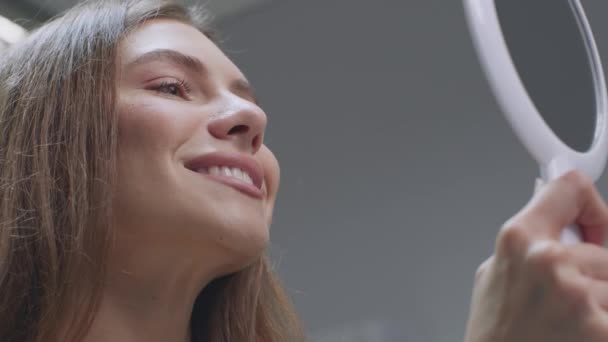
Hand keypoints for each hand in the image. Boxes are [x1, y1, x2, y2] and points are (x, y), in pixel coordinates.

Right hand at [465, 171, 607, 341]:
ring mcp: (579, 298)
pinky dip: (601, 325)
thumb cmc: (496, 338)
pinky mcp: (601, 330)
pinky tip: (578, 333)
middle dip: (595, 274)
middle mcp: (549, 262)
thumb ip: (529, 239)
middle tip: (569, 300)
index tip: (594, 220)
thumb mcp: (496, 277)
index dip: (588, 205)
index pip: (570, 189)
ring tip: (569, 324)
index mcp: (519, 240)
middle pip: (605, 249)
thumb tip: (552, 206)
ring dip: (601, 304)